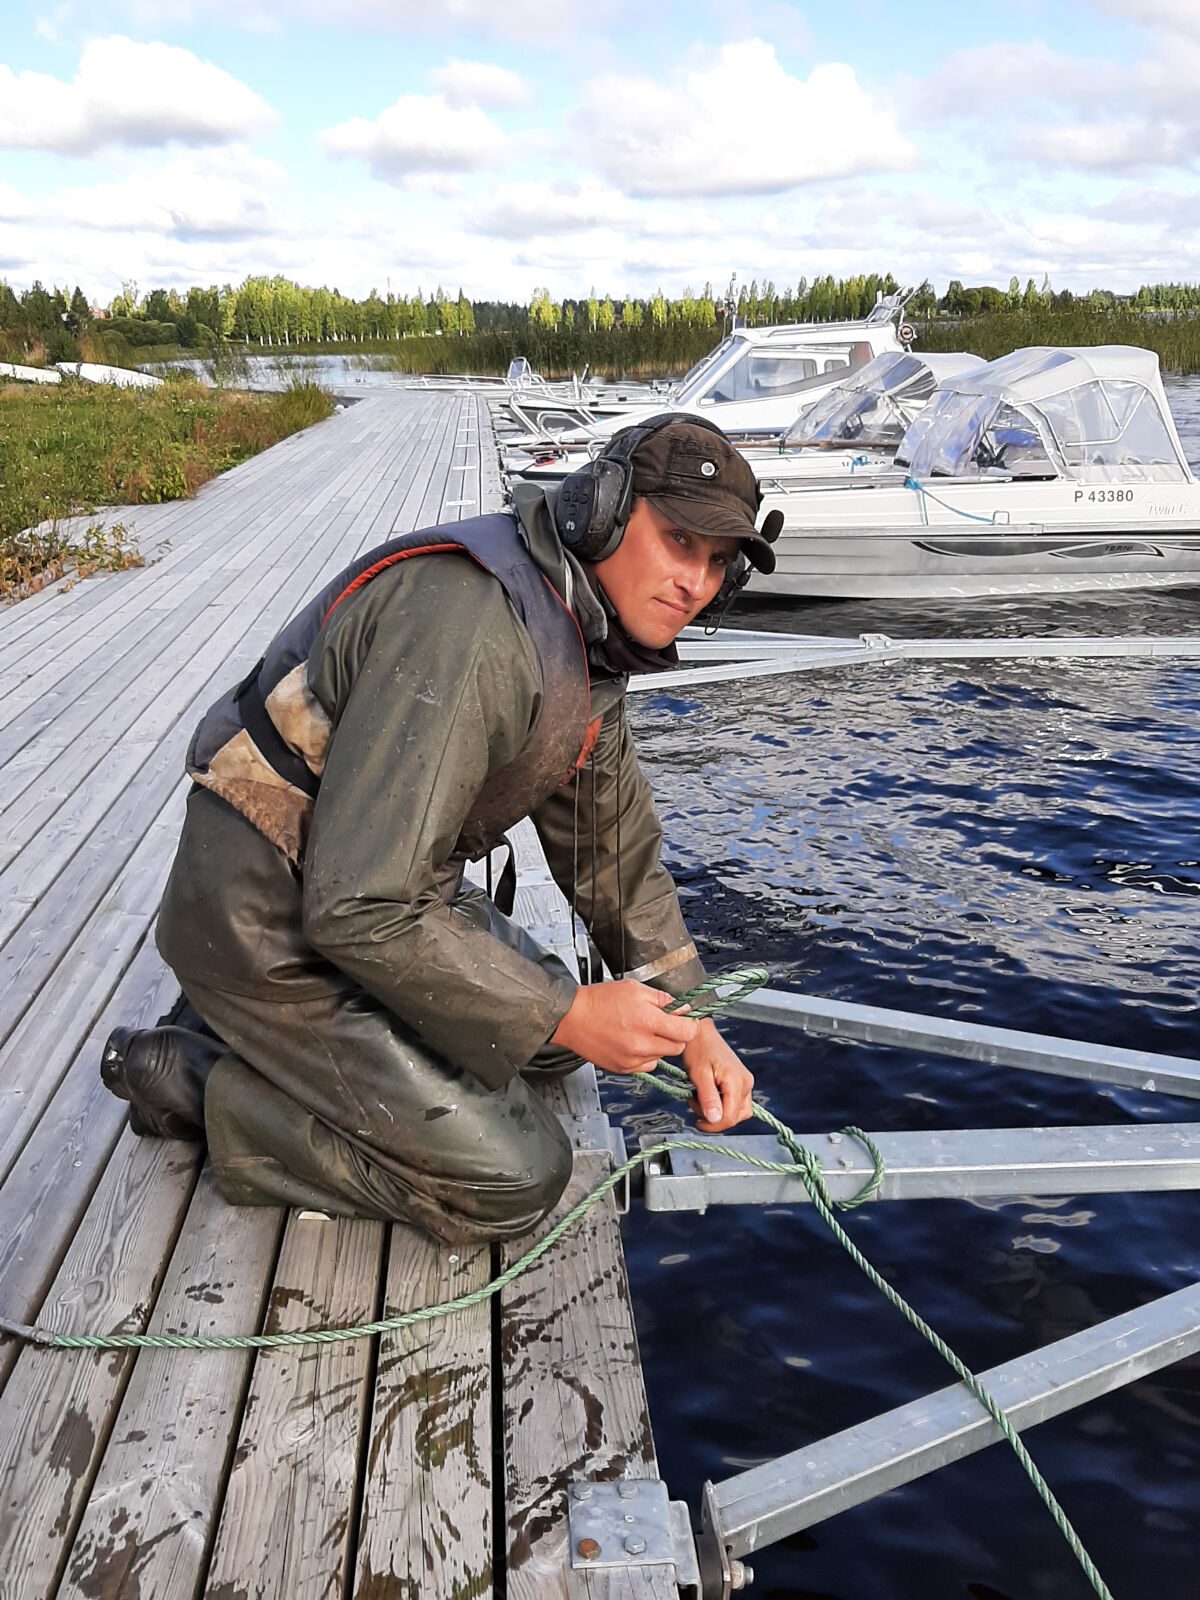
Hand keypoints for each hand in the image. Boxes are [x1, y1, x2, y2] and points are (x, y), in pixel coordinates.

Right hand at [550, 980, 699, 1074]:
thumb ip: (662, 1000)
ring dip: (659, 1046)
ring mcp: (632, 1059)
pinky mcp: (623, 1069)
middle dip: (675, 1035)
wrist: (571, 1018)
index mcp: (648, 1021)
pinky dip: (645, 1056)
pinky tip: (633, 1042)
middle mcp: (642, 1044)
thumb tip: (682, 1009)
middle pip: (678, 1047)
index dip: (689, 1024)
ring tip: (642, 1031)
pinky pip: (646, 1066)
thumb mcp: (634, 988)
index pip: (687, 1032)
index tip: (686, 1020)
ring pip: (662, 1057)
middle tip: (663, 1024)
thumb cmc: (599, 1000)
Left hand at [682, 1019, 754, 1132]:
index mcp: (737, 1081)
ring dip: (719, 1113)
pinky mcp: (742, 1082)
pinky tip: (708, 1096)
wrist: (701, 1033)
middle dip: (715, 1119)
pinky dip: (722, 1105)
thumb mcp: (699, 1075)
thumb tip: (715, 1119)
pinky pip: (736, 1103)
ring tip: (700, 1099)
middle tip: (696, 1104)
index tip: (696, 1121)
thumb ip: (708, 1098)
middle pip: (736, 1117)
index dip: (713, 1125)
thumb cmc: (698, 1049)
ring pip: (738, 1112)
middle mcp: (746, 1083)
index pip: (730, 1117)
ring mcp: (746, 1082)